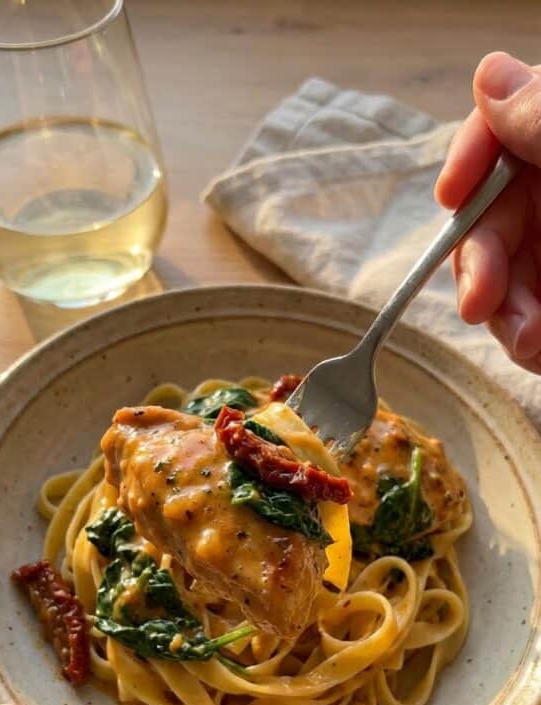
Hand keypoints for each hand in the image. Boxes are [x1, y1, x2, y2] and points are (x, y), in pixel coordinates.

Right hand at [435, 51, 540, 372]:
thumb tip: (490, 74)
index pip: (503, 132)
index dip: (472, 159)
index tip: (451, 193)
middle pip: (490, 218)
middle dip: (480, 263)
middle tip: (481, 303)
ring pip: (499, 280)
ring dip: (503, 315)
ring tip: (533, 343)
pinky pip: (523, 322)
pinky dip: (526, 342)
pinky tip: (540, 351)